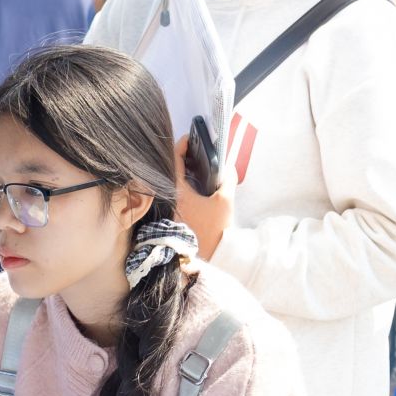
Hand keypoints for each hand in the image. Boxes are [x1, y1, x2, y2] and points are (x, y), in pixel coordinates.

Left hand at [173, 133, 233, 260]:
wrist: (208, 257)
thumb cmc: (215, 229)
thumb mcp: (225, 200)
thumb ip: (227, 179)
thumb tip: (228, 167)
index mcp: (176, 191)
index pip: (174, 160)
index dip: (182, 145)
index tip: (190, 137)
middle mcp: (166, 199)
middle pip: (171, 170)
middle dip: (184, 158)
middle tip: (197, 150)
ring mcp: (167, 209)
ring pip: (172, 183)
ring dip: (184, 173)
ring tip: (199, 165)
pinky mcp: (171, 217)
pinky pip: (174, 194)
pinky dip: (184, 186)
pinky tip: (196, 186)